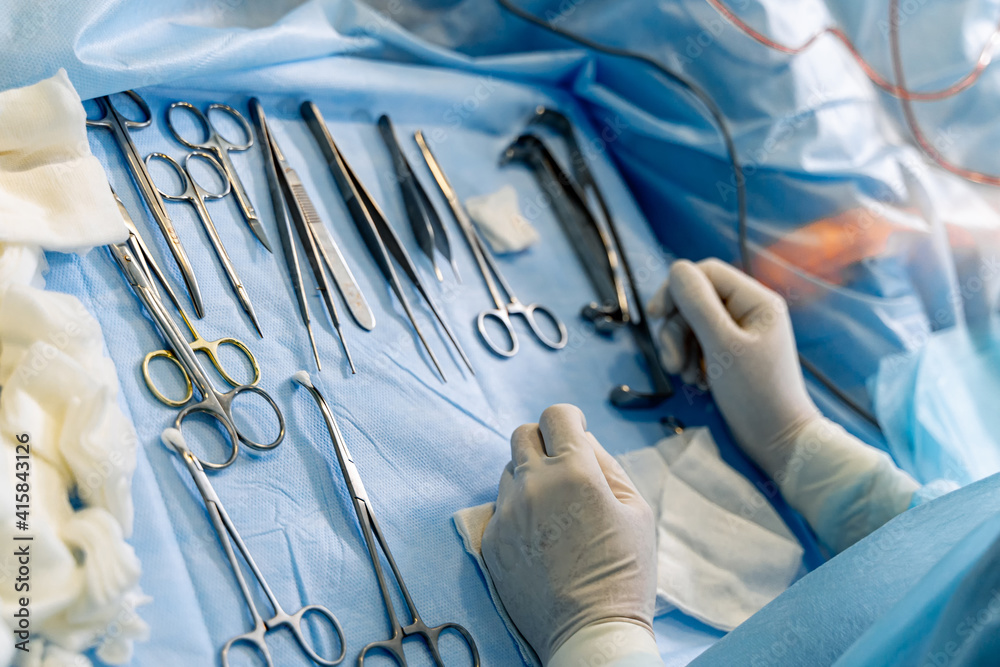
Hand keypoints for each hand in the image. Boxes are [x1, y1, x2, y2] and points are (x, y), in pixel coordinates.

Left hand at [481, 404, 655, 663]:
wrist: (591, 634)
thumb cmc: (624, 573)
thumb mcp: (636, 511)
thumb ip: (607, 465)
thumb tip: (582, 440)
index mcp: (574, 473)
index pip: (555, 416)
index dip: (568, 419)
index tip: (575, 432)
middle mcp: (533, 486)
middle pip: (522, 435)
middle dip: (543, 441)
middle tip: (563, 466)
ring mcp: (507, 514)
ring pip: (509, 472)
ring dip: (529, 478)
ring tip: (555, 511)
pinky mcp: (491, 542)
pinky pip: (500, 509)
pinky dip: (518, 512)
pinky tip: (541, 539)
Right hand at [649, 259, 820, 476]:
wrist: (778, 440)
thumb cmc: (757, 395)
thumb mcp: (723, 346)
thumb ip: (698, 305)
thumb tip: (677, 269)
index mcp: (755, 300)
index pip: (705, 272)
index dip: (676, 289)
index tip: (657, 316)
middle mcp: (748, 310)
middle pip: (694, 299)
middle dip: (676, 329)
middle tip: (672, 363)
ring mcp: (739, 332)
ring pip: (691, 323)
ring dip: (680, 347)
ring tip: (685, 377)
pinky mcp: (729, 353)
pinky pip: (697, 343)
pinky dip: (689, 360)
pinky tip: (696, 381)